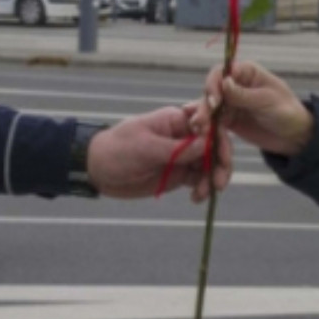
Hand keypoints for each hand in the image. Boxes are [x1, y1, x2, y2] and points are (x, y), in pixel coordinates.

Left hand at [87, 106, 232, 201]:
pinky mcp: (178, 173)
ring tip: (205, 193)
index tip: (220, 154)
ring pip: (209, 164)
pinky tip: (197, 198)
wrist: (97, 170)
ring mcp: (182, 155)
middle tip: (219, 181)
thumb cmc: (117, 150)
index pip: (207, 123)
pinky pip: (199, 179)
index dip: (219, 136)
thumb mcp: (145, 147)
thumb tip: (208, 143)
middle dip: (221, 162)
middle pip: (214, 145)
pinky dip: (203, 188)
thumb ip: (177, 148)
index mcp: (175, 120)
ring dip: (213, 178)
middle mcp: (183, 136)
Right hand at [192, 61, 313, 157]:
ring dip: (202, 116)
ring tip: (200, 129)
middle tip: (202, 120)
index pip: (222, 72)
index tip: (214, 101)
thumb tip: (224, 82)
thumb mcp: (267, 101)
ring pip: (208, 106)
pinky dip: (206, 126)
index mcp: (246, 72)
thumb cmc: (287, 112)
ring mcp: (229, 102)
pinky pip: (212, 120)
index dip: (214, 84)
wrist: (294, 137)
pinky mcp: (227, 119)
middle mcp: (234, 84)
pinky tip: (201, 132)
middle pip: (211, 89)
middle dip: (205, 104)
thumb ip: (244, 94)